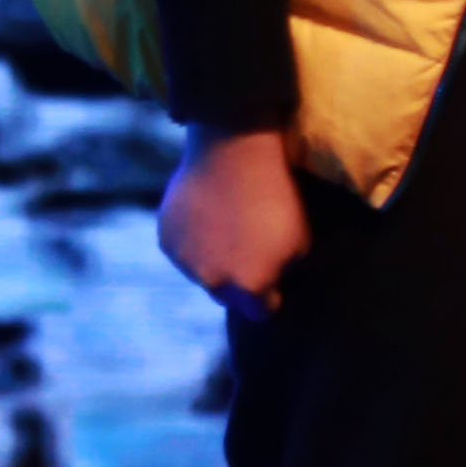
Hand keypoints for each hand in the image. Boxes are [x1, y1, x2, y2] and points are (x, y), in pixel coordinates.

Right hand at [157, 127, 309, 314]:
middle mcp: (213, 282)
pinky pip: (182, 251)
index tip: (273, 278)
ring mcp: (185, 262)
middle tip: (248, 248)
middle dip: (238, 281)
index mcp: (249, 287)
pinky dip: (192, 241)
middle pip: (227, 296)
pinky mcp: (166, 239)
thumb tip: (272, 280)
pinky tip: (205, 215)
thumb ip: (282, 271)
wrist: (233, 153)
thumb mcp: (300, 241)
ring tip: (225, 225)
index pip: (261, 312)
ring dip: (212, 259)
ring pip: (202, 273)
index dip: (268, 296)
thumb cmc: (276, 197)